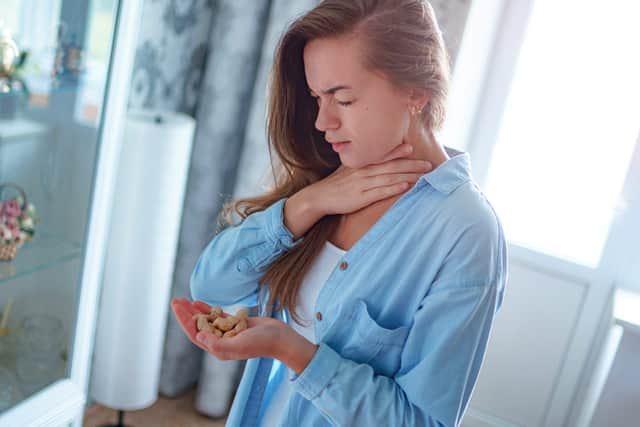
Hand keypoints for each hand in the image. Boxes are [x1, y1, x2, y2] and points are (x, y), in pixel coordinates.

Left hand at [171, 298, 290, 360]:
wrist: (280, 339)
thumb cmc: (261, 343)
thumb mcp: (239, 345)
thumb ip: (217, 344)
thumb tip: (199, 337)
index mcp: (218, 349)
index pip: (195, 334)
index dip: (184, 320)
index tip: (177, 306)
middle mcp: (220, 342)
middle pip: (198, 326)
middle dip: (186, 313)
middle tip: (175, 300)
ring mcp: (228, 333)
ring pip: (206, 320)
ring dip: (194, 310)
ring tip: (184, 299)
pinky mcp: (236, 325)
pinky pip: (217, 316)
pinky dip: (208, 309)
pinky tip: (199, 302)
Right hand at [306, 143, 432, 215]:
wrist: (319, 197)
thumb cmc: (335, 185)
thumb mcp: (346, 169)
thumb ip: (361, 165)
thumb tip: (374, 161)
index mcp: (361, 164)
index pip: (382, 156)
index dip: (397, 152)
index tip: (411, 148)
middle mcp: (364, 172)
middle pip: (391, 167)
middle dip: (411, 165)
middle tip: (428, 164)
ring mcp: (363, 184)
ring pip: (389, 178)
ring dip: (408, 176)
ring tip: (423, 176)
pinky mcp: (361, 198)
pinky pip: (380, 192)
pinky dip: (393, 189)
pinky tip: (405, 187)